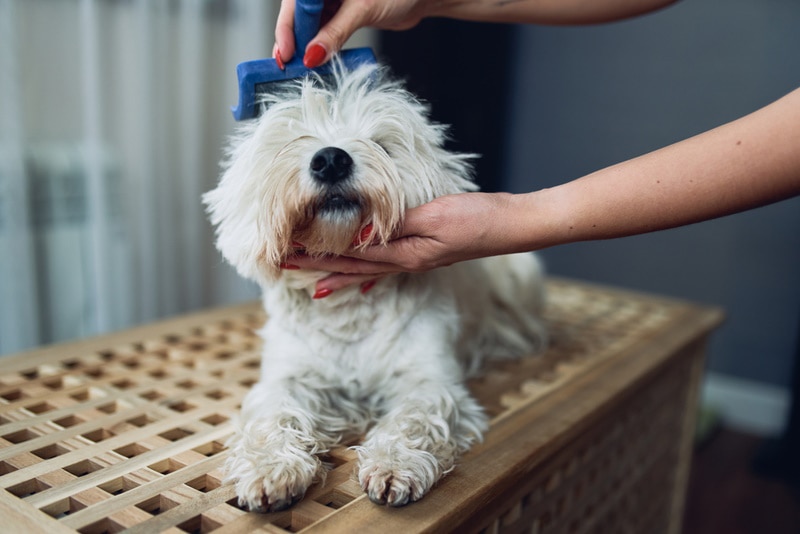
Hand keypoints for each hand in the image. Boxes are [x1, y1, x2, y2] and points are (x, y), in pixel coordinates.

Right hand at [274, 0, 429, 66]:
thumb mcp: (363, 10)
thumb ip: (335, 33)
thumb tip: (313, 55)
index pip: (294, 4)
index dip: (287, 28)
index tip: (286, 53)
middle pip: (298, 16)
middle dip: (293, 41)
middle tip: (289, 66)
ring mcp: (330, 1)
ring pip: (309, 26)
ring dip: (306, 47)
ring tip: (302, 67)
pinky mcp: (340, 14)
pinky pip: (323, 31)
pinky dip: (320, 47)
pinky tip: (318, 60)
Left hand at [287, 192, 524, 292]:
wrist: (509, 225)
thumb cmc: (474, 218)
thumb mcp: (431, 217)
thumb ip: (393, 226)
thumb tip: (355, 234)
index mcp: (404, 254)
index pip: (351, 256)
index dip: (319, 254)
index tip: (291, 253)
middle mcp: (406, 262)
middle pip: (353, 266)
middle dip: (319, 266)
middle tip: (287, 267)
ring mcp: (416, 260)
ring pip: (368, 269)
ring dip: (339, 274)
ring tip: (316, 287)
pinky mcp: (425, 253)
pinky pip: (388, 266)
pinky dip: (370, 273)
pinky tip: (364, 282)